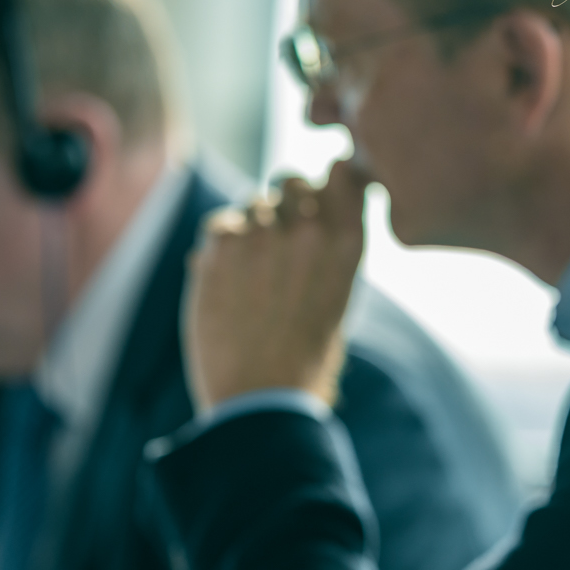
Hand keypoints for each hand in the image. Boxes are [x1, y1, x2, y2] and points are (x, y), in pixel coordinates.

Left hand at [183, 159, 369, 412]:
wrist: (261, 397)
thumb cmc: (307, 360)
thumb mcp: (338, 300)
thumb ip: (328, 251)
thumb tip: (311, 217)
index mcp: (349, 244)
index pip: (344, 172)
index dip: (330, 175)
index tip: (323, 193)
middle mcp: (310, 229)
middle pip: (291, 180)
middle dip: (284, 199)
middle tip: (277, 234)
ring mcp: (264, 234)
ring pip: (253, 203)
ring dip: (251, 229)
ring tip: (251, 274)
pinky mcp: (222, 246)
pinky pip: (221, 224)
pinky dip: (221, 246)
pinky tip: (226, 280)